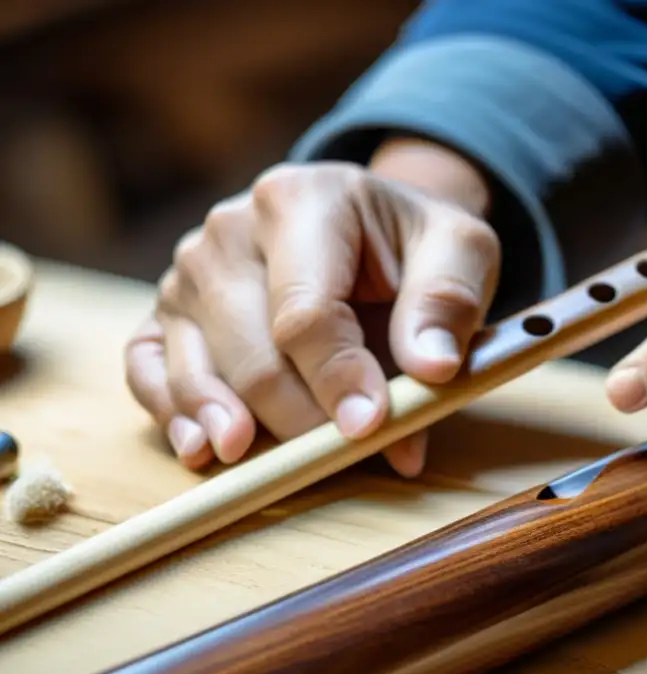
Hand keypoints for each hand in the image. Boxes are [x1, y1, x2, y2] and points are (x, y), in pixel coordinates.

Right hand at [124, 139, 498, 477]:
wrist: (368, 231)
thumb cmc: (412, 245)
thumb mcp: (459, 250)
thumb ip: (447, 301)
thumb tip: (432, 368)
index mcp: (299, 200)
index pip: (306, 310)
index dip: (337, 376)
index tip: (370, 425)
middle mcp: (228, 232)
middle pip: (252, 350)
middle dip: (299, 415)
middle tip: (344, 453)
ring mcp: (189, 273)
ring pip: (198, 367)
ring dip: (232, 424)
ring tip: (259, 463)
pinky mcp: (170, 313)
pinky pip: (151, 367)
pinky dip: (173, 411)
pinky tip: (203, 448)